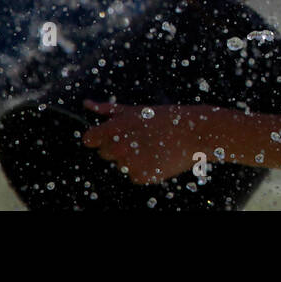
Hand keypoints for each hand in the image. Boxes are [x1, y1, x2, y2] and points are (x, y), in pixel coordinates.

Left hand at [81, 102, 205, 183]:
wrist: (194, 133)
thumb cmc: (164, 118)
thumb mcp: (135, 110)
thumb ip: (107, 109)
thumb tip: (86, 104)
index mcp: (115, 128)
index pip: (89, 140)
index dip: (98, 138)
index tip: (111, 135)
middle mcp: (119, 147)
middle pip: (104, 153)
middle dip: (117, 146)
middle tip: (139, 138)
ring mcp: (129, 163)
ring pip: (120, 165)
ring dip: (131, 158)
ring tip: (152, 147)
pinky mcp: (141, 177)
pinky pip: (134, 175)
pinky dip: (144, 169)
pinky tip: (157, 157)